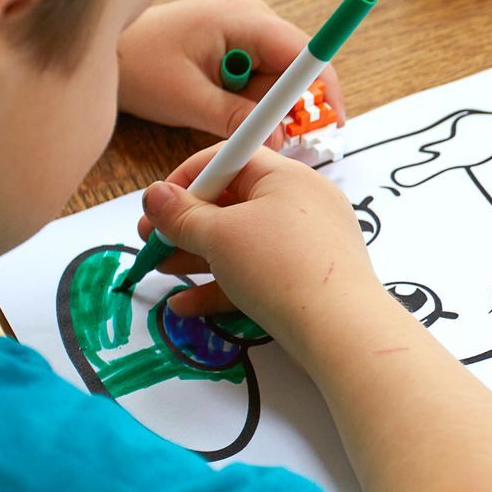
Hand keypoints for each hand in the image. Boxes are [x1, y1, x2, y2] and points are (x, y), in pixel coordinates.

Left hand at [116, 0, 346, 145]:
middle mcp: (251, 14)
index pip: (301, 51)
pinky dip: (251, 97)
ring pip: (277, 75)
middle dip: (286, 105)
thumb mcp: (187, 99)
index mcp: (242, 17)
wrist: (107, 47)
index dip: (322, 88)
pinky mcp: (237, 39)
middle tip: (268, 138)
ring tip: (221, 113)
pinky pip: (261, 73)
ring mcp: (245, 25)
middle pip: (294, 66)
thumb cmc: (139, 64)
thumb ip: (236, 118)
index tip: (332, 121)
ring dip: (262, 104)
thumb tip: (277, 138)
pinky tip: (221, 104)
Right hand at [134, 144, 385, 351]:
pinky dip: (224, 284)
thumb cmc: (280, 267)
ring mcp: (307, 244)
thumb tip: (154, 194)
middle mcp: (301, 203)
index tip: (157, 204)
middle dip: (187, 223)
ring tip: (162, 269)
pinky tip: (187, 304)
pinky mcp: (306, 280)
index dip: (188, 178)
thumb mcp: (219, 236)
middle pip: (233, 203)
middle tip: (150, 241)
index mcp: (286, 177)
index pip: (230, 159)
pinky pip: (258, 273)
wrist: (341, 332)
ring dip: (198, 254)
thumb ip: (181, 215)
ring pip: (242, 242)